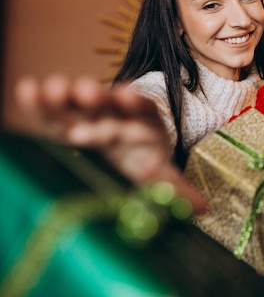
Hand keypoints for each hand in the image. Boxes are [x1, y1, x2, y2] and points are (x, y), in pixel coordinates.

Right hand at [14, 75, 204, 211]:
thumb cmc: (146, 157)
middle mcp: (118, 114)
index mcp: (144, 122)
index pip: (142, 109)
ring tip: (53, 88)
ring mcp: (92, 114)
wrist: (130, 140)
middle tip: (86, 90)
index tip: (129, 96)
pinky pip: (55, 111)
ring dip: (67, 96)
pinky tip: (27, 90)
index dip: (135, 102)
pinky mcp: (70, 119)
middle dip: (98, 97)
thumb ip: (176, 187)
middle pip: (108, 102)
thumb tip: (203, 209)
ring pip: (79, 102)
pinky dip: (41, 102)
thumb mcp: (161, 172)